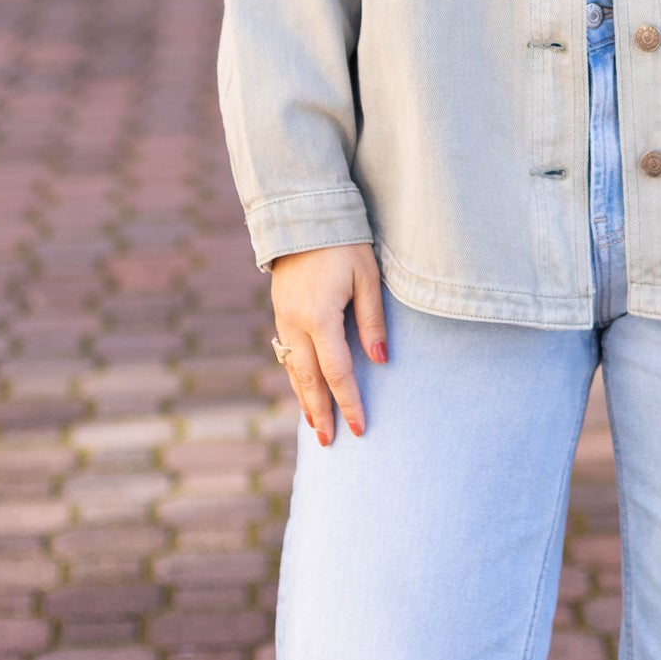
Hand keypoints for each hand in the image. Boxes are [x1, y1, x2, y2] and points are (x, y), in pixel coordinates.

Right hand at [269, 243, 385, 444]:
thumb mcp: (367, 278)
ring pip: (293, 370)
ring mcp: (283, 319)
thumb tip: (380, 362)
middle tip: (329, 442)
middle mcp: (296, 324)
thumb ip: (373, 321)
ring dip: (304, 399)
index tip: (360, 428)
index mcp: (319, 317)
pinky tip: (304, 389)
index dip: (349, 403)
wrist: (301, 216)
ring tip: (314, 426)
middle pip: (308, 380)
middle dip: (320, 412)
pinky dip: (296, 377)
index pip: (337, 373)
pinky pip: (287, 354)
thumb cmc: (343, 244)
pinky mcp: (280, 312)